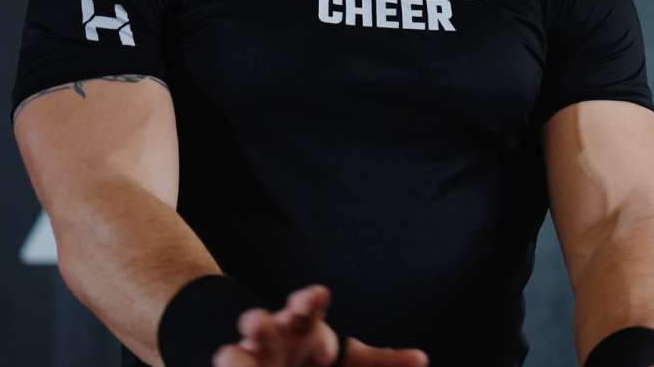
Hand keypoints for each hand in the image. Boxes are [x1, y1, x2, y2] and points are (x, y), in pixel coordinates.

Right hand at [211, 284, 427, 366]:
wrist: (267, 361)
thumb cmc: (312, 357)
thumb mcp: (346, 358)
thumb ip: (381, 361)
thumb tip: (423, 360)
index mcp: (304, 328)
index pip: (307, 308)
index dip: (309, 301)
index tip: (317, 294)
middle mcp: (272, 339)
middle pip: (265, 325)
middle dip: (262, 322)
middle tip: (259, 321)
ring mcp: (248, 357)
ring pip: (237, 352)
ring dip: (237, 352)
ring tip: (235, 351)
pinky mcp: (235, 365)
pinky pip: (231, 362)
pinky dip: (234, 362)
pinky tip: (234, 360)